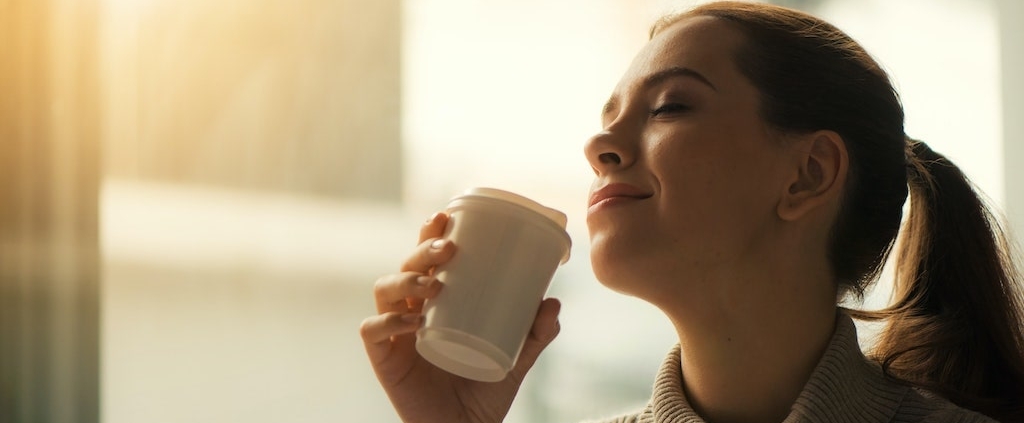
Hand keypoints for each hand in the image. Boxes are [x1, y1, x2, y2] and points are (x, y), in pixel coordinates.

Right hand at [359, 212, 561, 422]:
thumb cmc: (484, 390)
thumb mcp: (517, 357)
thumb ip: (535, 332)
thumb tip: (553, 301)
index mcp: (436, 302)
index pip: (427, 258)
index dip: (430, 233)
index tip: (446, 217)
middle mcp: (411, 311)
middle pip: (405, 266)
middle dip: (422, 250)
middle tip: (448, 249)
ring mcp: (394, 334)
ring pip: (384, 290)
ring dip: (406, 280)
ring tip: (434, 285)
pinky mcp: (384, 360)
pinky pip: (373, 332)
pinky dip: (388, 322)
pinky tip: (411, 322)